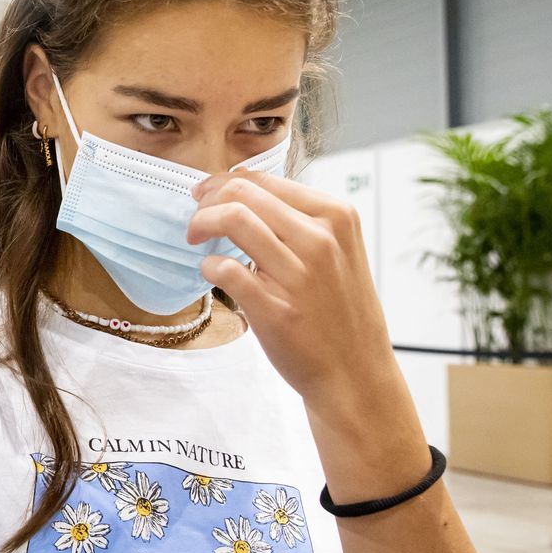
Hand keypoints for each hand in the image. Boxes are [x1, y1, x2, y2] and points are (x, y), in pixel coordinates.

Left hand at [186, 171, 397, 413]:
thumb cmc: (340, 311)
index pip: (264, 180)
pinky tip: (210, 273)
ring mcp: (298, 274)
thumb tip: (244, 195)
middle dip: (206, 199)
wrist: (355, 372)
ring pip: (232, 219)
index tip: (207, 194)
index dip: (224, 182)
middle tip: (195, 217)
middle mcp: (320, 240)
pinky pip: (225, 269)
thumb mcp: (339, 251)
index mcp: (336, 216)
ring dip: (201, 224)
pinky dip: (208, 266)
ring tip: (196, 239)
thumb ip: (300, 221)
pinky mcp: (276, 308)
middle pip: (242, 192)